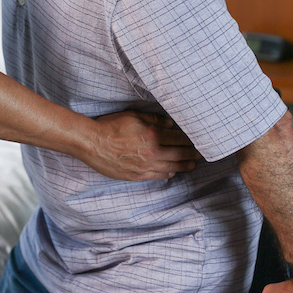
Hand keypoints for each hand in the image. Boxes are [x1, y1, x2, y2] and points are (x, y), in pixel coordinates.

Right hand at [85, 111, 199, 180]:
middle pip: (179, 154)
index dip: (190, 141)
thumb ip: (154, 120)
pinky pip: (157, 176)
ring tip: (192, 165)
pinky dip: (167, 174)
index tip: (199, 141)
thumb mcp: (133, 116)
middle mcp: (152, 152)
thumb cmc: (111, 126)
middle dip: (192, 155)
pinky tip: (172, 172)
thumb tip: (170, 124)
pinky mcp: (136, 175)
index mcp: (153, 135)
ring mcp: (145, 166)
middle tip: (201, 155)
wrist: (91, 143)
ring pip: (170, 167)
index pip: (179, 139)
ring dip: (183, 166)